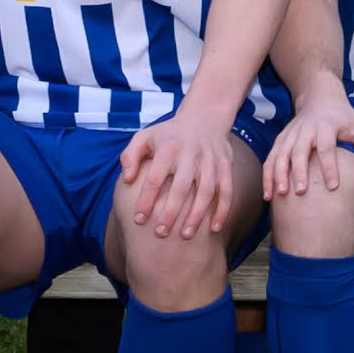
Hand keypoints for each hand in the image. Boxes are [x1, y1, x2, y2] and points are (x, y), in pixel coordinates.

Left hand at [117, 115, 243, 240]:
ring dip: (196, 215)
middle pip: (181, 188)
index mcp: (168, 148)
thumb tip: (127, 179)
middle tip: (160, 233)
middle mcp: (191, 153)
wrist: (205, 117)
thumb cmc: (168, 135)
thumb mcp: (145, 136)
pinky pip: (227, 190)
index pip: (155, 178)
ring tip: (186, 235)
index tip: (139, 220)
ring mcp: (211, 160)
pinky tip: (215, 228)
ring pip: (206, 191)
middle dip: (170, 213)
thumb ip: (130, 156)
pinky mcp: (226, 165)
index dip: (146, 200)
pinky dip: (223, 210)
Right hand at [266, 98, 353, 203]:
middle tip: (301, 192)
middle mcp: (305, 129)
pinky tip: (268, 194)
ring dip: (278, 174)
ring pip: (281, 154)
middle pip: (299, 150)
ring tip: (281, 194)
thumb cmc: (344, 119)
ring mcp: (290, 134)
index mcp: (326, 125)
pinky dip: (267, 176)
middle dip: (299, 171)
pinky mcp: (281, 139)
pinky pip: (271, 158)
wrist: (320, 98)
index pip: (326, 147)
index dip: (329, 167)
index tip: (333, 187)